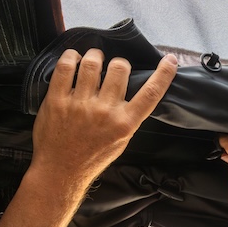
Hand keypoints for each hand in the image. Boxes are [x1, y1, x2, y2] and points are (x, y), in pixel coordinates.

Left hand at [32, 48, 177, 185]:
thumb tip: (137, 91)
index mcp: (124, 123)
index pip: (151, 93)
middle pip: (119, 68)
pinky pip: (66, 67)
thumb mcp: (121, 141)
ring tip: (94, 59)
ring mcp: (79, 105)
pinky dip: (71, 57)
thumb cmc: (92, 157)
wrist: (61, 171)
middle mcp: (104, 112)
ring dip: (95, 56)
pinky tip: (74, 59)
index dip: (163, 73)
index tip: (170, 60)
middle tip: (113, 67)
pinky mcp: (57, 100)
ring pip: (92, 63)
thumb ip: (129, 117)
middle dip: (118, 62)